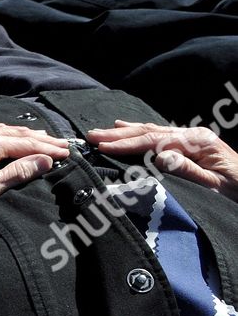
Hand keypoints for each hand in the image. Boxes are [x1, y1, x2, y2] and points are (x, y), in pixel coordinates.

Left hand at [0, 124, 69, 204]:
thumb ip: (19, 172)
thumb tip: (45, 160)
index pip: (26, 144)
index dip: (48, 149)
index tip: (66, 152)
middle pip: (18, 134)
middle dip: (42, 139)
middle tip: (62, 144)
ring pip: (5, 129)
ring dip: (26, 134)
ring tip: (44, 138)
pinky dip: (9, 133)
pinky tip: (14, 136)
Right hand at [89, 121, 237, 199]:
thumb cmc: (237, 189)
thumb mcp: (215, 184)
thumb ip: (187, 170)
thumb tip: (160, 157)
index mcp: (198, 143)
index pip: (155, 141)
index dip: (127, 144)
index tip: (103, 146)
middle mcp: (192, 135)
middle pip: (149, 132)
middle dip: (119, 134)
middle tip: (92, 135)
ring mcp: (190, 137)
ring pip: (151, 130)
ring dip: (125, 131)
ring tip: (101, 131)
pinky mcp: (189, 143)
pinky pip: (158, 134)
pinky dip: (139, 131)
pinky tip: (126, 126)